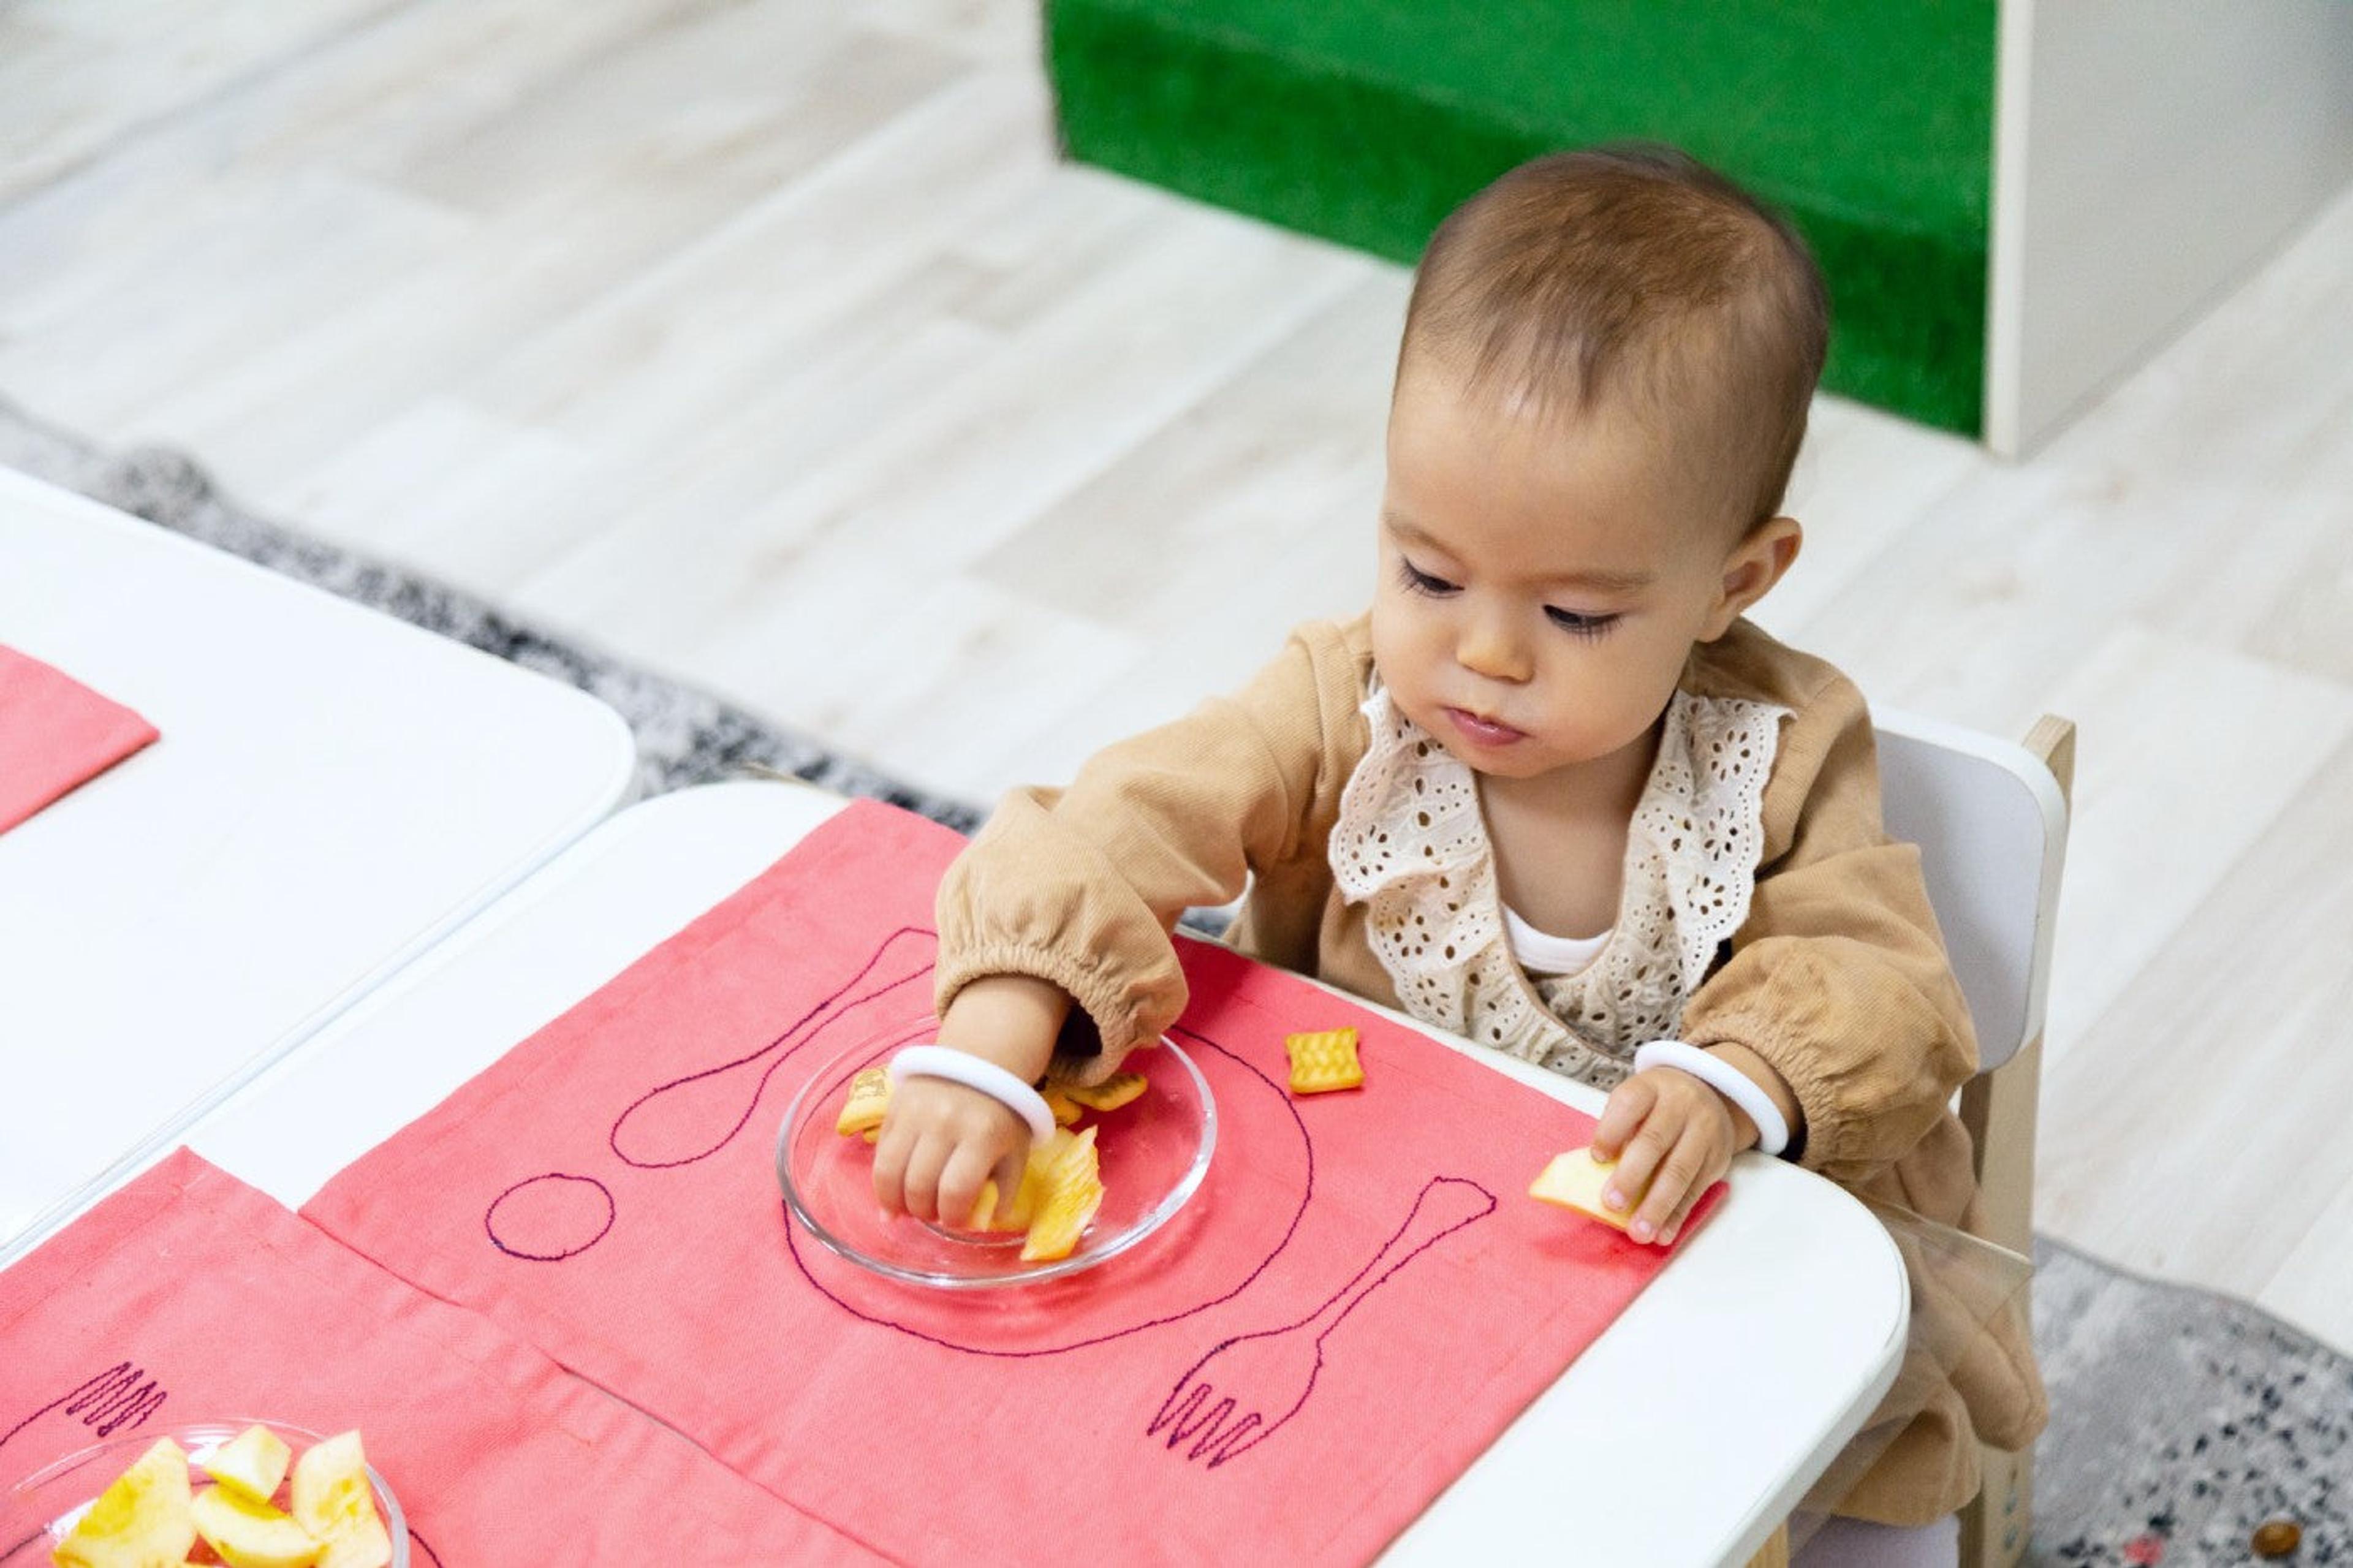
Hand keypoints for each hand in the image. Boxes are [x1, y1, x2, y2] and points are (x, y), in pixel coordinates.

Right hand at [871, 1074, 1029, 1225]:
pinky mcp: (894, 1108)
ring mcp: (915, 1113)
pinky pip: (879, 1154)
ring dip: (895, 1201)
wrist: (980, 1062)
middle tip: (932, 1213)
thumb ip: (1002, 1192)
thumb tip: (975, 1225)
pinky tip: (891, 1196)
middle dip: (923, 1211)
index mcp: (982, 1134)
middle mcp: (944, 1122)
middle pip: (918, 1186)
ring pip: (889, 1172)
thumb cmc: (1003, 1115)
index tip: (955, 1220)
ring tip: (908, 1209)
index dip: (951, 1217)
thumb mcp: (1016, 1152)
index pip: (955, 1191)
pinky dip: (881, 1182)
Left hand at [1587, 1067, 1745, 1246]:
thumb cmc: (1659, 1104)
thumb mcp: (1639, 1100)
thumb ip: (1620, 1128)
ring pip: (1680, 1171)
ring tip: (1639, 1231)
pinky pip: (1696, 1190)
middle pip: (1655, 1141)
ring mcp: (1704, 1132)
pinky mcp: (1717, 1159)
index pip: (1630, 1104)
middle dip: (1632, 1176)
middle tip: (1612, 1203)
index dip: (1611, 1131)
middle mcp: (1681, 1106)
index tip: (1596, 1157)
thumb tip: (1596, 1173)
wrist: (1712, 1092)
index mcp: (1652, 1087)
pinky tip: (1662, 1234)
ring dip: (1657, 1206)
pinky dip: (1677, 1215)